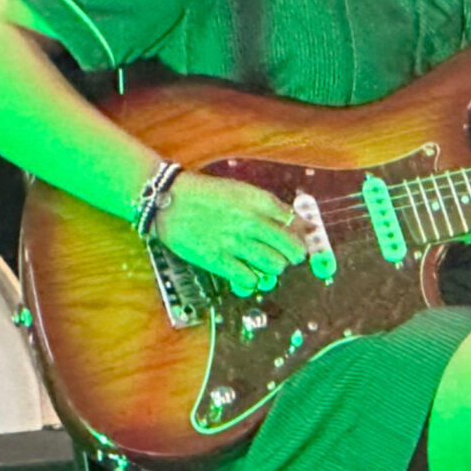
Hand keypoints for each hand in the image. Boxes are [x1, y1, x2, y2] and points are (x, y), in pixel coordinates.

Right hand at [150, 169, 307, 295]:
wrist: (168, 200)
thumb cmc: (204, 194)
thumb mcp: (240, 191)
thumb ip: (267, 207)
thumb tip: (294, 223)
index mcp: (259, 201)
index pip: (296, 223)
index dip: (301, 235)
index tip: (300, 240)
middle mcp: (252, 222)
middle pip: (292, 248)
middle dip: (293, 255)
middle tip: (287, 256)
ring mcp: (236, 243)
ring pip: (275, 266)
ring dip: (274, 268)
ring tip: (266, 265)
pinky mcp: (219, 260)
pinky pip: (250, 279)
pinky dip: (252, 279)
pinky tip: (246, 273)